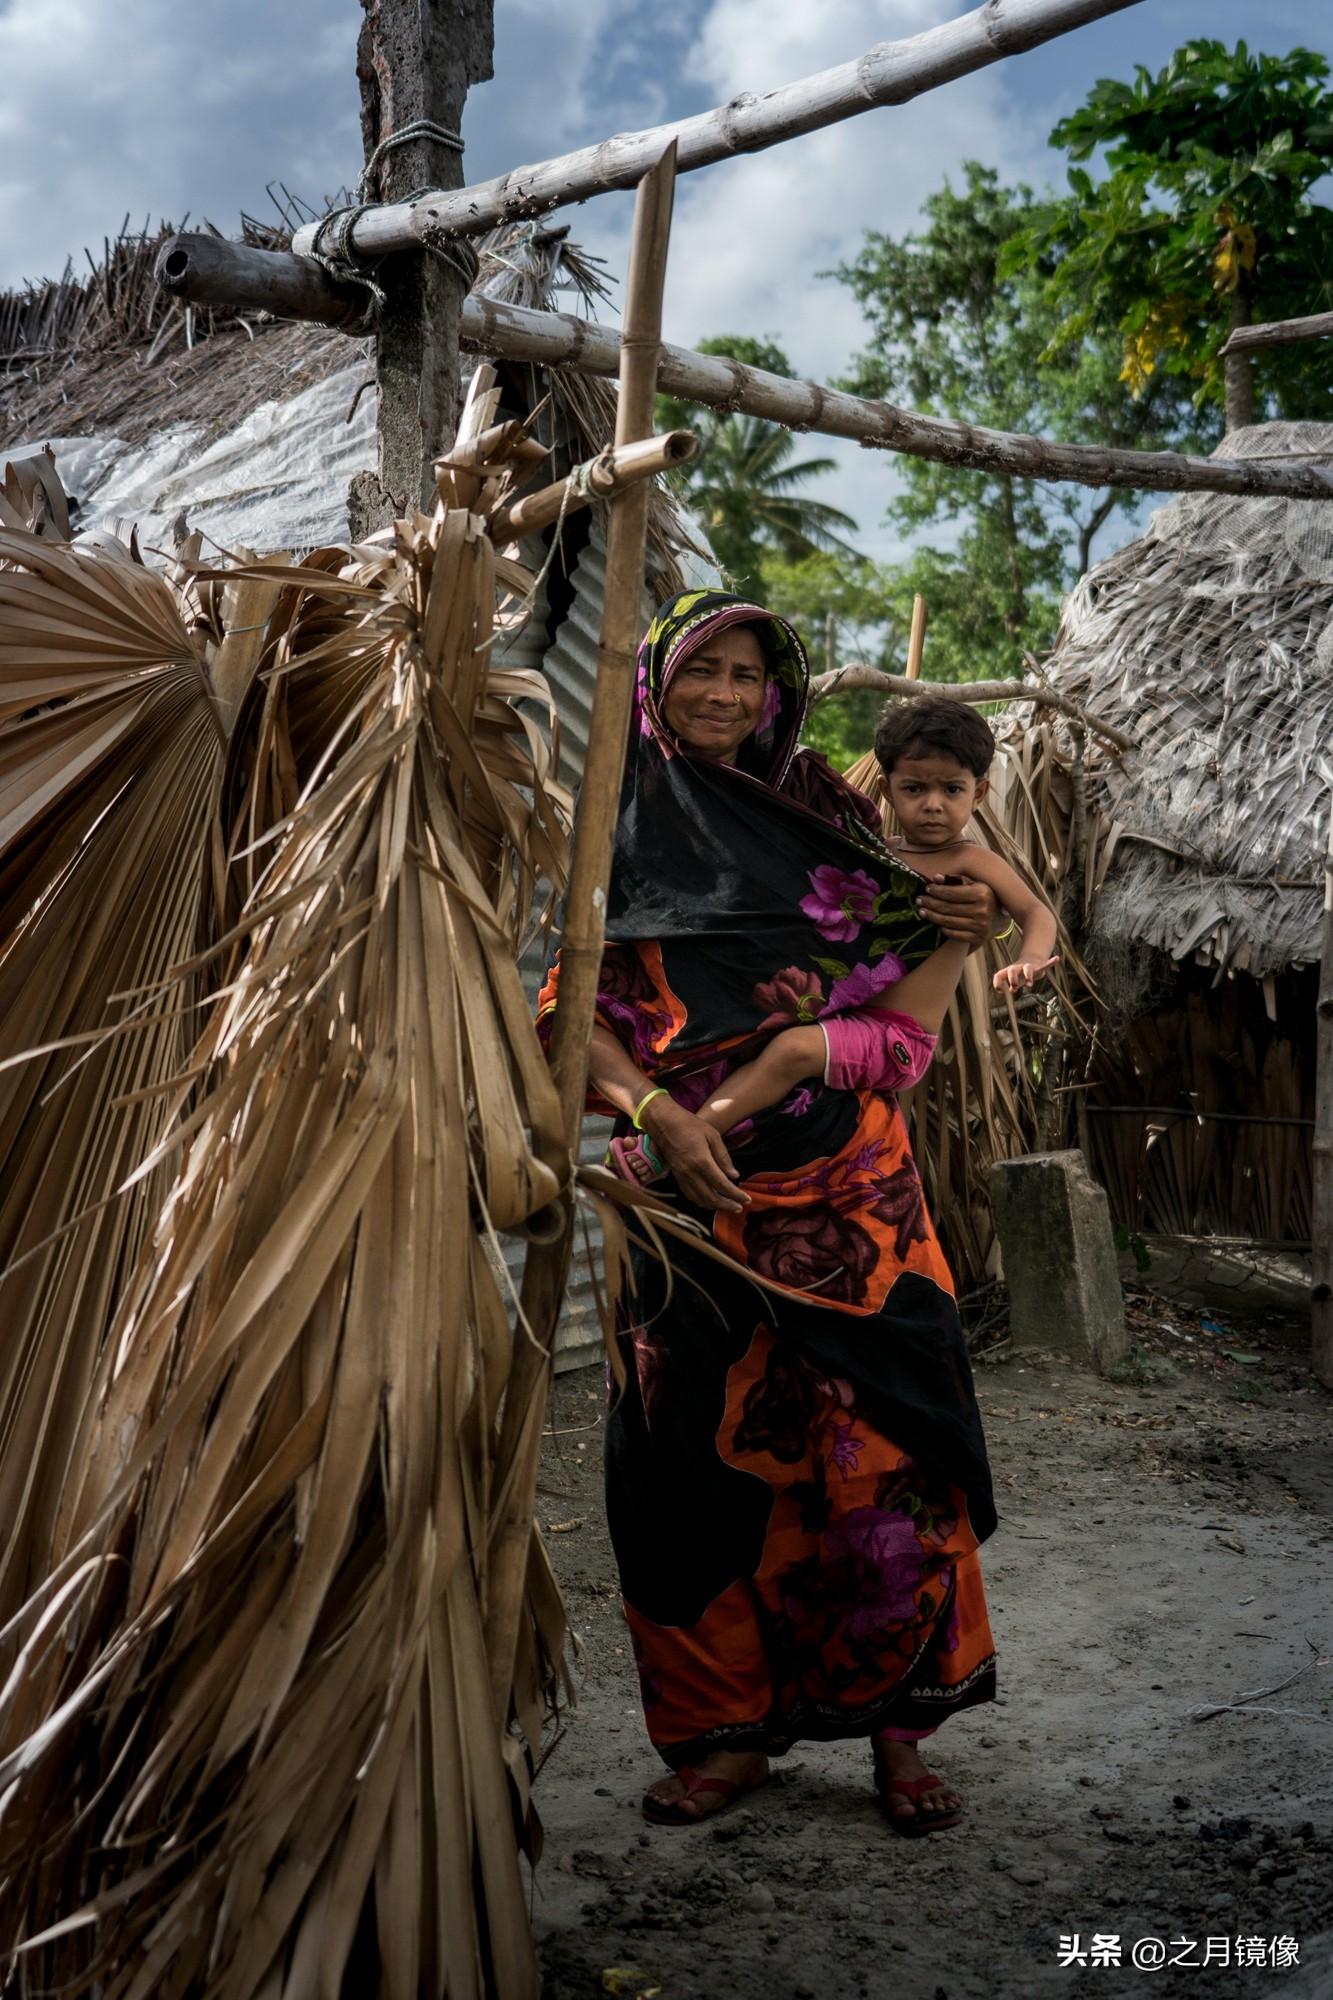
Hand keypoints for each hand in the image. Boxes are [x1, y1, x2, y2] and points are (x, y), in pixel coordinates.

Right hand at [639, 1096, 749, 1212]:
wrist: (663, 1123)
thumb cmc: (689, 1124)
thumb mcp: (712, 1135)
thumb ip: (723, 1157)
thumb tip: (734, 1175)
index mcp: (702, 1161)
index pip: (722, 1185)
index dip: (735, 1195)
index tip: (746, 1199)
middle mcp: (690, 1173)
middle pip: (711, 1197)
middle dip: (726, 1205)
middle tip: (739, 1208)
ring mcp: (681, 1176)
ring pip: (699, 1199)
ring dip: (714, 1206)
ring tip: (727, 1206)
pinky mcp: (676, 1176)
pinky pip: (689, 1195)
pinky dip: (701, 1201)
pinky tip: (709, 1200)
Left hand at [915, 875, 998, 942]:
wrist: (1000, 918)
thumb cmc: (983, 897)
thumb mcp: (975, 884)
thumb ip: (956, 879)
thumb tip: (936, 878)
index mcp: (982, 893)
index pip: (952, 892)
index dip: (937, 891)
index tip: (927, 889)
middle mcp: (982, 910)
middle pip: (948, 907)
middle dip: (930, 903)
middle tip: (919, 900)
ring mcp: (980, 926)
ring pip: (948, 921)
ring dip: (932, 916)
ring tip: (922, 911)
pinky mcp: (977, 938)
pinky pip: (954, 934)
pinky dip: (943, 928)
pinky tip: (936, 923)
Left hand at [992, 956, 1059, 992]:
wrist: (1031, 960)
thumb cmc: (1019, 973)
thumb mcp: (1013, 979)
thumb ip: (1009, 984)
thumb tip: (1006, 990)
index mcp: (1010, 971)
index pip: (999, 974)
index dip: (998, 983)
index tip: (1000, 991)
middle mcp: (1018, 968)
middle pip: (1012, 971)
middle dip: (1011, 980)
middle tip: (1013, 989)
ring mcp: (1029, 967)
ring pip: (1027, 970)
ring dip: (1028, 976)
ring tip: (1029, 985)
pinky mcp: (1039, 967)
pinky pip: (1046, 964)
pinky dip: (1051, 962)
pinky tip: (1056, 958)